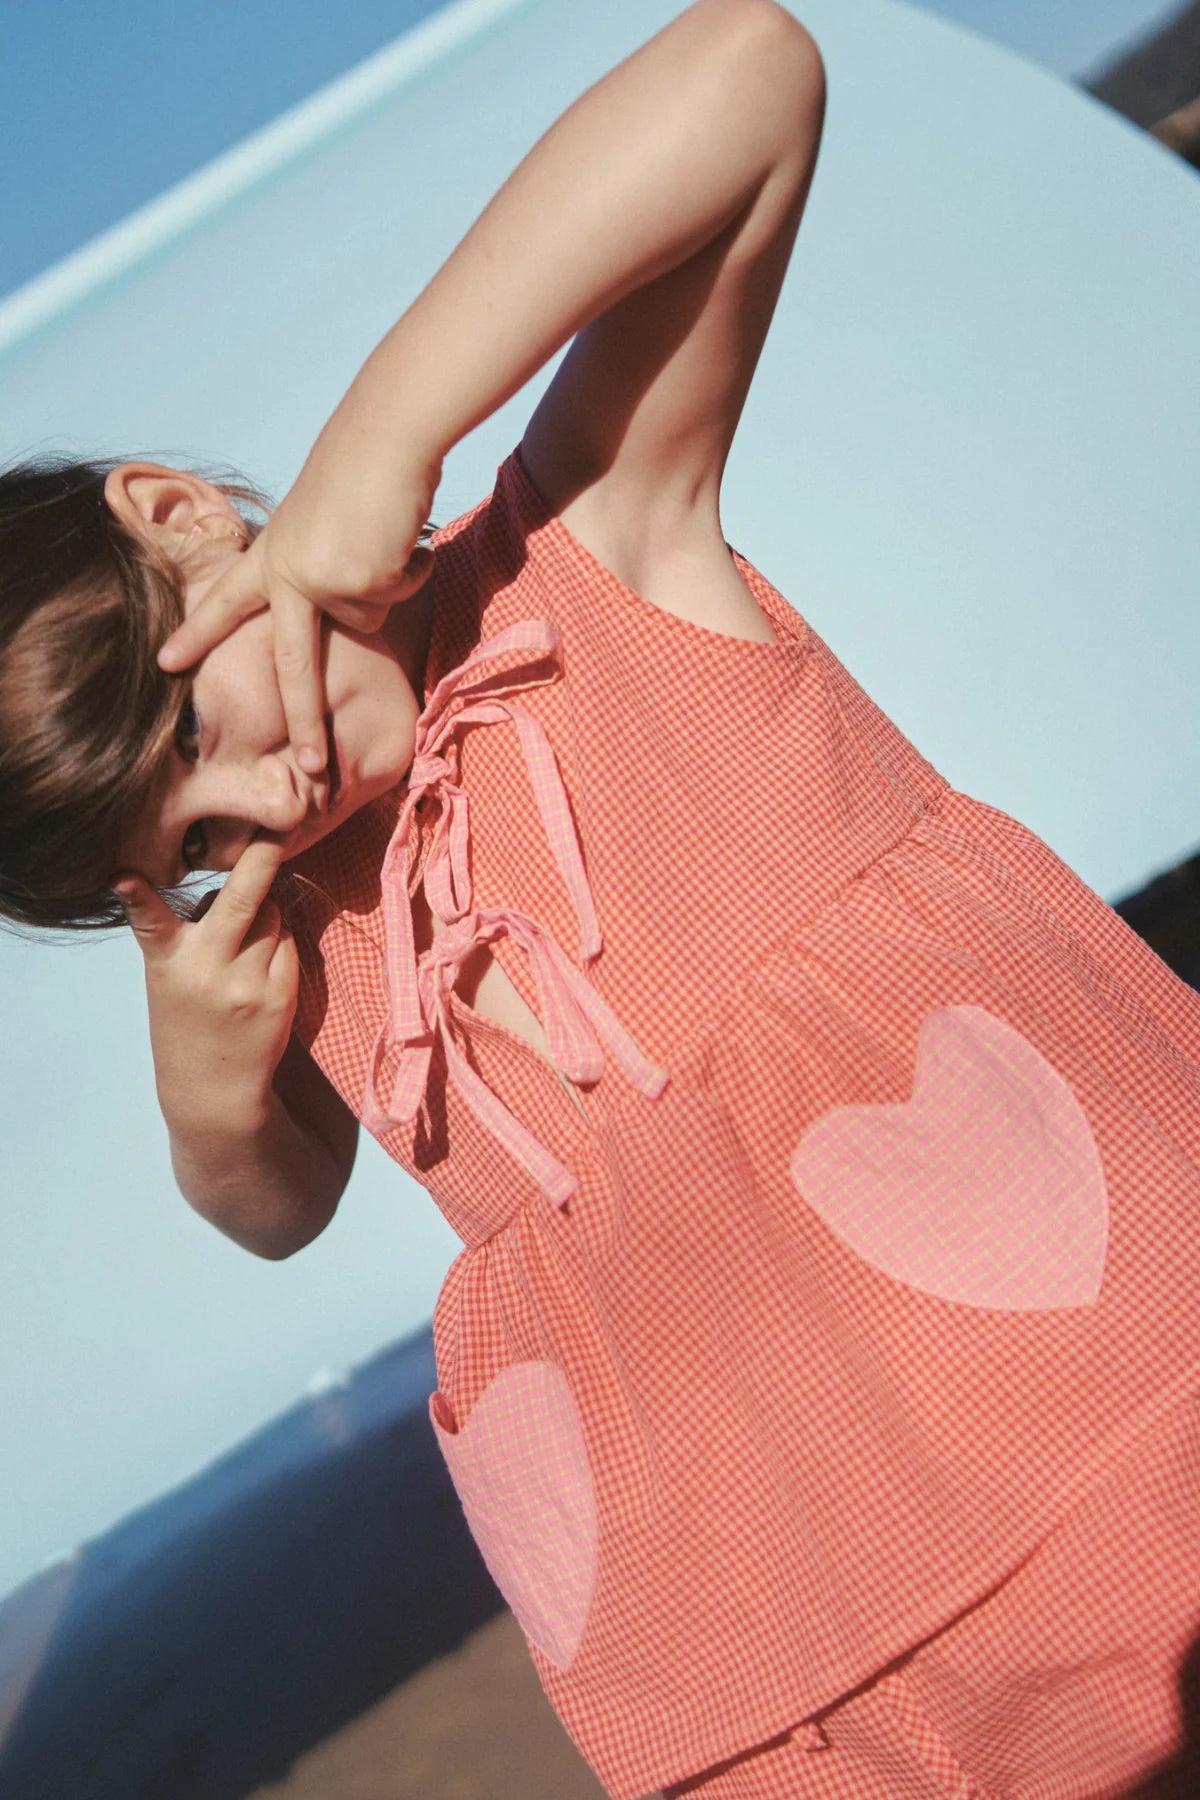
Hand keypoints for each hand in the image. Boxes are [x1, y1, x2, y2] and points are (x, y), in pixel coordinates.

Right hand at [113, 839, 299, 1138]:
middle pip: (244, 900)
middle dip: (263, 856)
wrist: (213, 1088)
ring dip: (265, 914)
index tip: (123, 877)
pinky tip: (261, 968)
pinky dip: (279, 941)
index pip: (150, 919)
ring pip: (273, 914)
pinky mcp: (281, 994)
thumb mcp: (166, 977)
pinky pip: (290, 941)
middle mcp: (209, 968)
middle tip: (280, 824)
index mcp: (169, 960)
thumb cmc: (186, 1020)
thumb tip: (233, 881)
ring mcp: (250, 982)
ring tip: (244, 946)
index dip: (136, 896)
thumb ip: (186, 931)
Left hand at [157, 449, 441, 773]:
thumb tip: (353, 616)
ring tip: (381, 536)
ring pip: (366, 621)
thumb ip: (321, 574)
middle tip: (309, 767)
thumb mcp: (323, 529)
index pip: (226, 602)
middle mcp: (287, 575)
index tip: (163, 663)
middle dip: (305, 721)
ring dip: (386, 583)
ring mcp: (320, 582)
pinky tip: (398, 537)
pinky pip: (395, 598)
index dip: (197, 634)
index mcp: (270, 556)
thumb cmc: (360, 474)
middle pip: (293, 664)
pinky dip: (407, 573)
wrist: (386, 437)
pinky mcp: (358, 583)